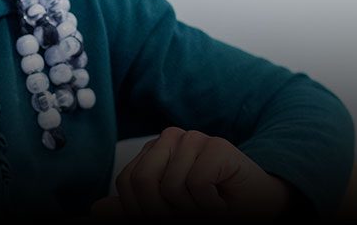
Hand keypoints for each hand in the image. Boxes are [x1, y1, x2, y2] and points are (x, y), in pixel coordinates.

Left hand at [90, 127, 290, 219]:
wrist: (260, 209)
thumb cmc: (213, 208)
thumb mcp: (167, 213)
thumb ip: (134, 210)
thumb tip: (96, 210)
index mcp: (155, 152)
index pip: (127, 183)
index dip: (141, 211)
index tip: (170, 216)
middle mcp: (171, 139)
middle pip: (142, 183)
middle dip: (163, 212)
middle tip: (191, 214)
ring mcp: (195, 139)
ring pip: (170, 187)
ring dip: (193, 211)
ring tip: (211, 205)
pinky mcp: (218, 147)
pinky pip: (195, 185)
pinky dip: (211, 206)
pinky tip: (223, 200)